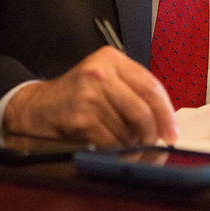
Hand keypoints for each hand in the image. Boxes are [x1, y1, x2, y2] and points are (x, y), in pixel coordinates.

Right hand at [2, 47, 178, 146]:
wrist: (37, 107)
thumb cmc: (75, 95)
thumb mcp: (103, 79)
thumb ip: (132, 90)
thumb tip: (165, 120)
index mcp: (111, 59)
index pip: (151, 86)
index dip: (166, 113)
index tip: (172, 131)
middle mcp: (100, 72)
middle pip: (142, 109)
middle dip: (153, 133)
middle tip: (156, 145)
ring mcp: (89, 94)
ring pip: (128, 129)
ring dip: (133, 145)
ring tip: (129, 146)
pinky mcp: (80, 117)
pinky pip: (112, 142)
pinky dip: (118, 151)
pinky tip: (113, 149)